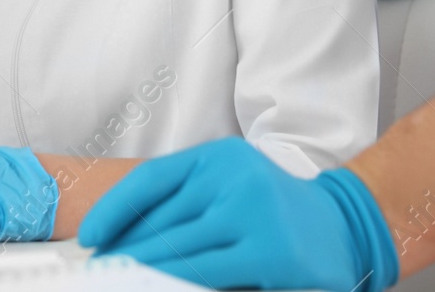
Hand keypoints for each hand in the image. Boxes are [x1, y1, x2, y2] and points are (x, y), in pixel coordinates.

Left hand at [78, 137, 397, 291]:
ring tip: (119, 281)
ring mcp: (254, 212)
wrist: (346, 226)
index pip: (150, 180)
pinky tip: (160, 287)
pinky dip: (180, 283)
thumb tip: (125, 239)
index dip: (113, 211)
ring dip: (143, 271)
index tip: (88, 238)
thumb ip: (188, 205)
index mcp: (219, 156)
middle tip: (97, 271)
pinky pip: (209, 274)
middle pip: (160, 222)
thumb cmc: (275, 212)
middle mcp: (235, 176)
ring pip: (179, 252)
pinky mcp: (271, 252)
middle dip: (124, 252)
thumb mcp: (232, 188)